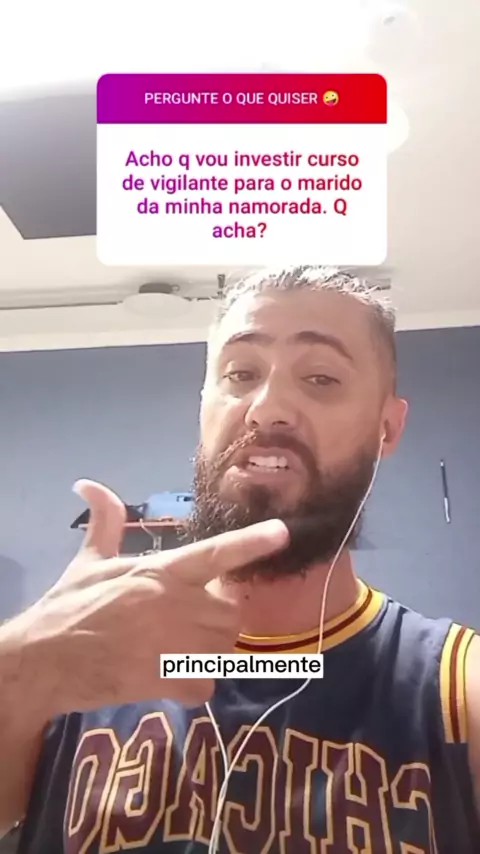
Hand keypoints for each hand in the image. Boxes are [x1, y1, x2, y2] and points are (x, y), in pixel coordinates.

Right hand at [32, 480, 288, 711]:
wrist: (45, 660)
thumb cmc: (68, 606)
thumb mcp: (88, 561)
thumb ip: (104, 523)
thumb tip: (88, 484)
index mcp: (161, 572)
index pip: (215, 554)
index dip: (251, 542)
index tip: (281, 532)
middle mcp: (176, 605)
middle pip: (230, 612)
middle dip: (216, 617)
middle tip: (187, 621)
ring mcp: (176, 646)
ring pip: (223, 648)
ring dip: (207, 650)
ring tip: (175, 649)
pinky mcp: (169, 681)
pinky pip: (206, 684)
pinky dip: (194, 685)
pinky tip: (169, 678)